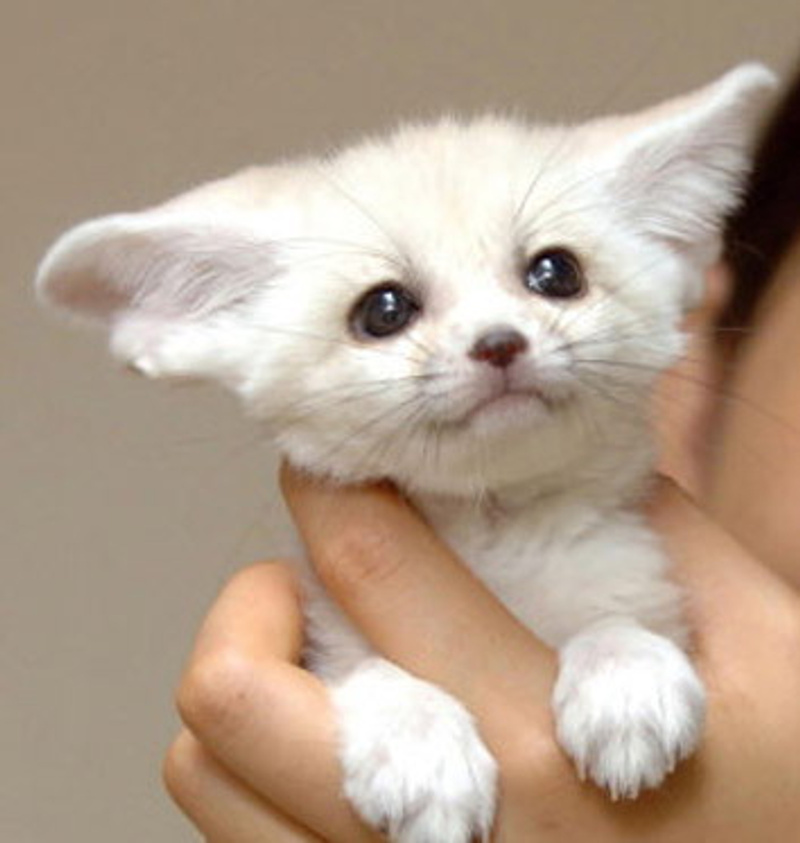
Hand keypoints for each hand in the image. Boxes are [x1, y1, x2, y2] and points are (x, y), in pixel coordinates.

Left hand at [165, 467, 799, 841]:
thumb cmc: (780, 804)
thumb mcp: (771, 662)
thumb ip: (672, 539)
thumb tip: (589, 458)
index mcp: (540, 737)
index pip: (372, 565)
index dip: (332, 483)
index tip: (331, 462)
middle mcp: (436, 831)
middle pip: (236, 691)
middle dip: (255, 595)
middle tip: (312, 579)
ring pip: (210, 771)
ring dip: (245, 680)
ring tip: (321, 662)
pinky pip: (238, 836)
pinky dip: (253, 766)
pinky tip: (334, 740)